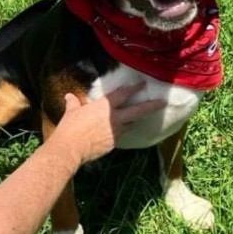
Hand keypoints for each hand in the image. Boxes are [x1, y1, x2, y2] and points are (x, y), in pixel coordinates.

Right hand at [50, 83, 164, 165]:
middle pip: (138, 110)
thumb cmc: (70, 127)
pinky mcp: (114, 143)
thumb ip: (73, 103)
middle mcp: (115, 117)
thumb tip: (69, 96)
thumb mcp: (72, 112)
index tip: (143, 84)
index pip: (123, 94)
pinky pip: (121, 135)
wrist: (70, 149)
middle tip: (163, 102)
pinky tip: (120, 132)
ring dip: (135, 120)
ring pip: (131, 124)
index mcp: (105, 106)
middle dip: (151, 105)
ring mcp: (116, 131)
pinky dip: (122, 132)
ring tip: (140, 117)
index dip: (134, 88)